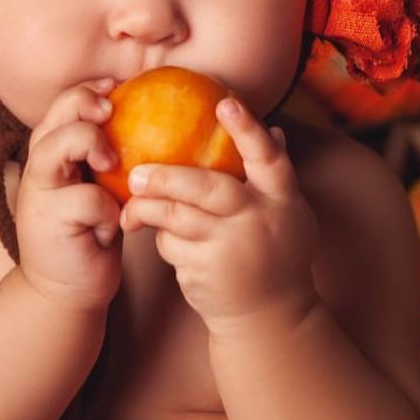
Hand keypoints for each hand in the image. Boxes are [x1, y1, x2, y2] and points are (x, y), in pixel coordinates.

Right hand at [15, 78, 124, 314]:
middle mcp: (39, 168)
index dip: (87, 91)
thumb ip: (108, 161)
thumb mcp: (101, 190)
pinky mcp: (49, 221)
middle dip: (84, 104)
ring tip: (109, 163)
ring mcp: (39, 193)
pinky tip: (108, 231)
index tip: (117, 90)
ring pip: (56, 146)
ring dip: (88, 143)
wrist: (67, 292)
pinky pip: (87, 199)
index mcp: (50, 155)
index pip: (61, 107)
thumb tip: (149, 124)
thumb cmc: (90, 236)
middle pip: (54, 117)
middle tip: (112, 111)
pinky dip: (107, 212)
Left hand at [120, 96, 319, 339]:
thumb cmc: (275, 252)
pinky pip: (171, 245)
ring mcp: (231, 249)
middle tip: (138, 171)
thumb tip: (273, 129)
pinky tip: (160, 236)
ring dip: (150, 208)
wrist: (270, 317)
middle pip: (209, 188)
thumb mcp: (286, 214)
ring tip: (133, 199)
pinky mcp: (205, 272)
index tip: (224, 102)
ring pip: (178, 218)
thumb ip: (274, 176)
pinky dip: (162, 238)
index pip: (268, 158)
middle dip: (169, 176)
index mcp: (281, 200)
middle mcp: (259, 222)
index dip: (247, 129)